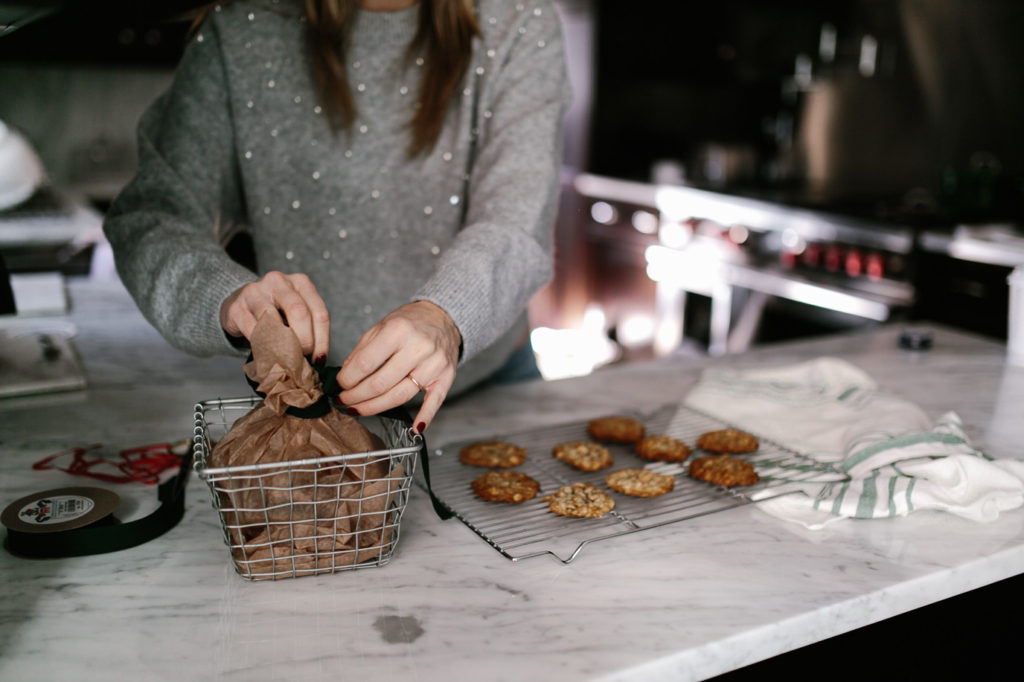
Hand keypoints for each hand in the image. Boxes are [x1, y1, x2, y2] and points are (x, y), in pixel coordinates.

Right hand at [219, 271, 329, 361]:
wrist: (240, 302)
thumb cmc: (275, 310)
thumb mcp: (296, 313)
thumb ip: (309, 329)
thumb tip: (318, 358)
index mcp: (301, 282)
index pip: (320, 313)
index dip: (322, 341)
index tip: (319, 360)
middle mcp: (279, 281)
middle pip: (300, 313)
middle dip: (305, 341)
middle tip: (302, 359)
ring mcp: (255, 292)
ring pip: (275, 322)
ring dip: (283, 346)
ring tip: (286, 360)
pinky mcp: (237, 307)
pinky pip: (253, 331)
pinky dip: (263, 347)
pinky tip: (268, 356)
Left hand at [337, 300, 461, 432]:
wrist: (443, 318)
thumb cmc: (410, 322)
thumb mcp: (381, 326)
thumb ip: (362, 351)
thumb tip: (344, 376)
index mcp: (398, 330)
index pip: (365, 363)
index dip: (347, 379)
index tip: (339, 385)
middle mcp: (418, 347)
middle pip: (381, 383)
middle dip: (357, 396)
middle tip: (344, 401)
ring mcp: (434, 364)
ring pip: (400, 396)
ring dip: (375, 408)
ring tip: (358, 410)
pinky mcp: (446, 377)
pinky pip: (435, 401)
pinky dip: (425, 417)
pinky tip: (414, 429)